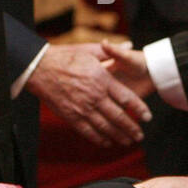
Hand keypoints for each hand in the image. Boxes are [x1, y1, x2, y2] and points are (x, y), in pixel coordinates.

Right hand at [27, 42, 151, 146]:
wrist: (39, 68)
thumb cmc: (64, 57)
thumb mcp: (89, 50)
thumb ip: (111, 51)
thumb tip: (129, 44)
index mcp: (102, 79)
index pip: (127, 98)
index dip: (139, 109)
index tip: (147, 117)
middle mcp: (95, 96)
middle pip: (119, 117)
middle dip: (132, 128)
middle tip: (139, 135)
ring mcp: (82, 108)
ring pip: (105, 127)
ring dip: (118, 136)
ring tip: (128, 141)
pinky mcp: (71, 116)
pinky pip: (88, 131)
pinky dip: (99, 139)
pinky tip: (107, 143)